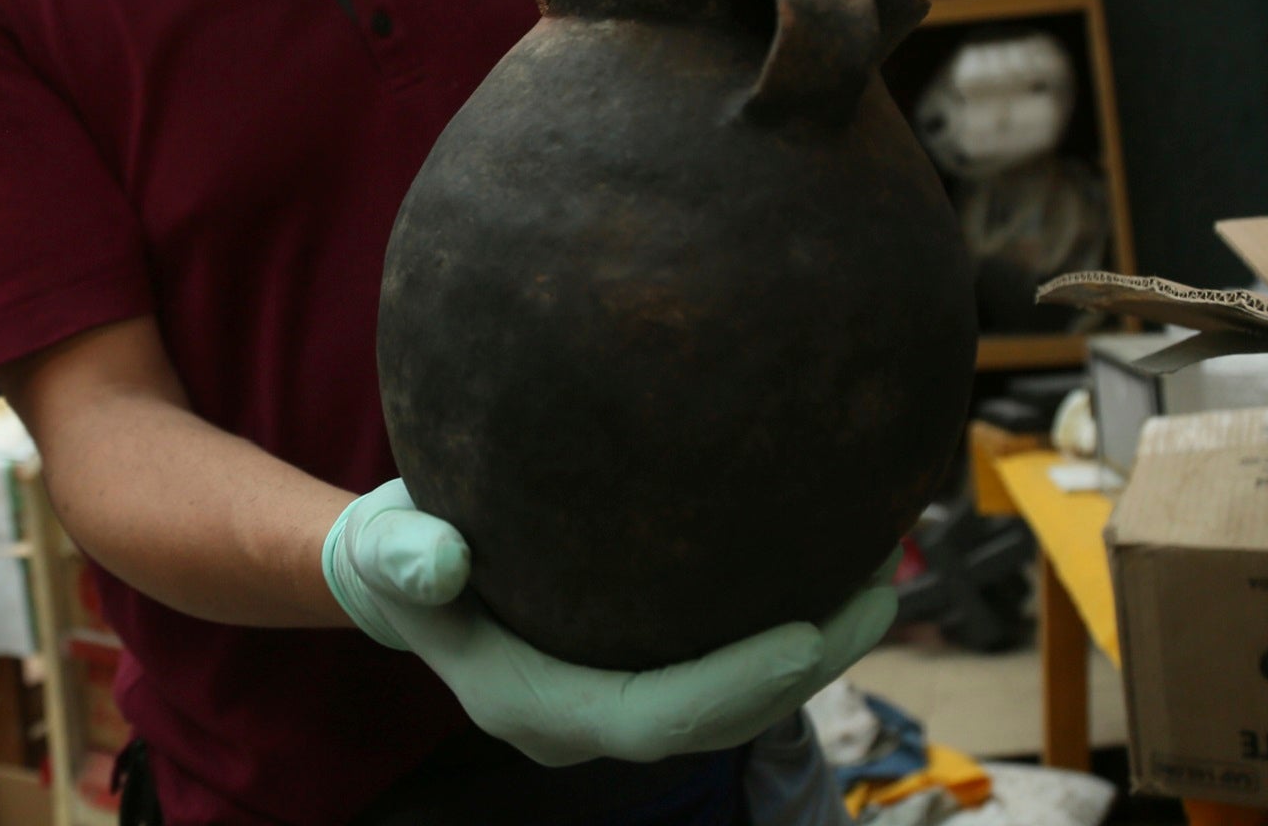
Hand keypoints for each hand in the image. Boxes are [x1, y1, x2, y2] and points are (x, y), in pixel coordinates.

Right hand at [322, 480, 895, 766]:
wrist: (396, 568)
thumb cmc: (394, 549)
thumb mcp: (386, 548)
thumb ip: (405, 557)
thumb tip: (443, 557)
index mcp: (539, 706)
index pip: (662, 715)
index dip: (742, 683)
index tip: (811, 631)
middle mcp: (590, 720)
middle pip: (721, 718)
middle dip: (807, 669)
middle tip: (879, 596)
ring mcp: (616, 698)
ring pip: (735, 698)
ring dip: (812, 652)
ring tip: (880, 578)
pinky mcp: (636, 664)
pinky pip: (723, 662)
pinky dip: (782, 626)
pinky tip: (828, 560)